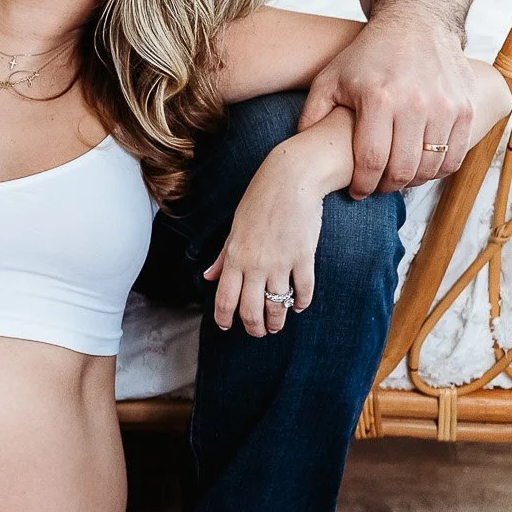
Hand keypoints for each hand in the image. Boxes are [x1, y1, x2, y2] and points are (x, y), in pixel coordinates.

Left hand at [204, 147, 325, 336]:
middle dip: (254, 328)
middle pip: (251, 310)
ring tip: (278, 325)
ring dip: (277, 321)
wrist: (290, 179)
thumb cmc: (259, 200)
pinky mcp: (303, 257)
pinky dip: (300, 303)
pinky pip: (303, 291)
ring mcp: (280, 262)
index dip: (225, 319)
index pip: (225, 300)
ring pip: (276, 305)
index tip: (228, 328)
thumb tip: (208, 277)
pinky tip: (298, 306)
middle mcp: (255, 264)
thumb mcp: (234, 228)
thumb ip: (222, 257)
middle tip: (258, 332)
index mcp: (234, 257)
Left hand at [299, 3, 479, 197]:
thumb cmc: (368, 54)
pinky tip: (422, 166)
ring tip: (398, 177)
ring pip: (430, 167)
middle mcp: (415, 104)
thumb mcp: (331, 76)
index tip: (357, 191)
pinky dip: (438, 169)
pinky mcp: (465, 107)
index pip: (371, 161)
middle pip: (402, 169)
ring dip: (413, 181)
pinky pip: (454, 155)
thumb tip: (301, 145)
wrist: (418, 22)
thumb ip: (312, 112)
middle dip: (386, 187)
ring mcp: (445, 106)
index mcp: (378, 98)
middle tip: (377, 187)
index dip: (363, 185)